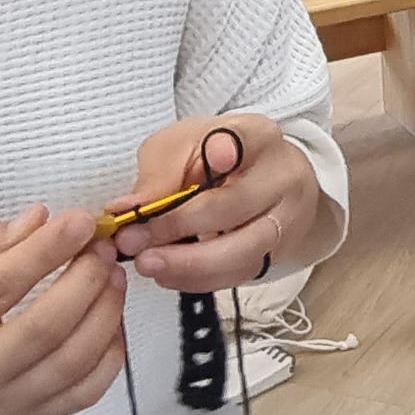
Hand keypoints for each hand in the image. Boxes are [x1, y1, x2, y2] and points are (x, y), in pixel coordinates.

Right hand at [0, 208, 126, 414]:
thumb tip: (39, 220)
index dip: (46, 250)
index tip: (80, 220)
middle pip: (44, 329)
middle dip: (85, 282)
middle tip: (103, 249)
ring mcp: (1, 406)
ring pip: (71, 363)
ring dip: (105, 314)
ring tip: (113, 277)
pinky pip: (84, 393)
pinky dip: (110, 355)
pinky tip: (112, 321)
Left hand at [105, 113, 321, 295]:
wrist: (260, 181)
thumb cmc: (214, 157)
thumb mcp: (181, 145)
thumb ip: (158, 172)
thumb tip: (128, 209)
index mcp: (257, 136)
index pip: (243, 140)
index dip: (224, 151)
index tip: (212, 157)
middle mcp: (281, 177)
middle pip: (235, 206)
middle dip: (178, 227)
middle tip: (133, 240)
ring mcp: (285, 220)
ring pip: (243, 251)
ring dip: (189, 264)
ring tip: (148, 264)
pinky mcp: (277, 254)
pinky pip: (239, 275)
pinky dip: (199, 279)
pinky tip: (168, 274)